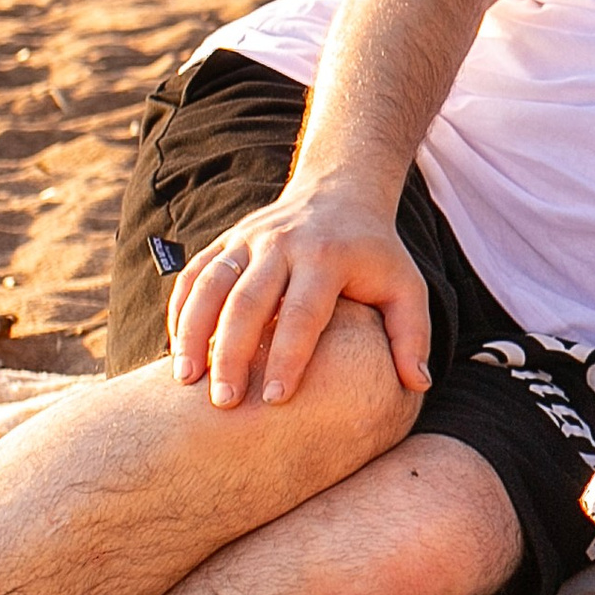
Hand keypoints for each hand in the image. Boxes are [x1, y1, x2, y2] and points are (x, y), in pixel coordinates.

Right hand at [167, 181, 431, 407]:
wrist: (342, 191)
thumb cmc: (376, 254)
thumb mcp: (407, 287)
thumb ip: (413, 335)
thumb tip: (417, 386)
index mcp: (328, 257)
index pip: (304, 313)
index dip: (289, 357)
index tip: (276, 400)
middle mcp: (283, 245)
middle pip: (247, 301)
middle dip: (233, 353)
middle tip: (223, 402)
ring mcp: (249, 239)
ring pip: (210, 286)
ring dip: (193, 333)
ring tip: (186, 380)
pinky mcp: (226, 240)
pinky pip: (194, 275)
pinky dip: (180, 310)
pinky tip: (177, 349)